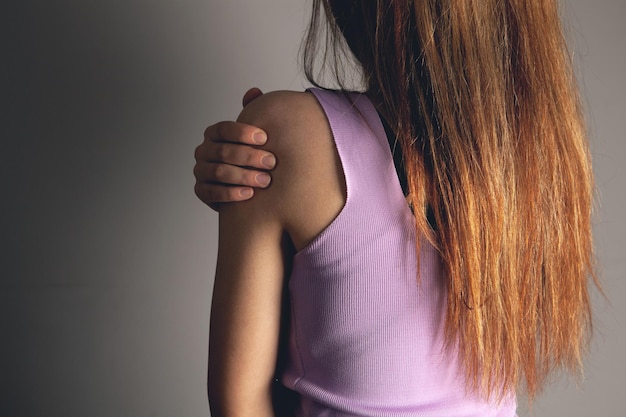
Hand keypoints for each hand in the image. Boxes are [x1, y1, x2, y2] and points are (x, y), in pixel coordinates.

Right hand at [194, 88, 275, 209]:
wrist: (245, 184)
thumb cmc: (250, 156)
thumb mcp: (252, 136)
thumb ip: (253, 113)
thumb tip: (254, 92)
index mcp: (213, 134)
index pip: (223, 129)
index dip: (243, 132)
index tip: (265, 138)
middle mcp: (203, 151)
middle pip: (223, 151)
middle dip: (249, 157)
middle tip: (272, 162)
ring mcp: (200, 171)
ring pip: (219, 172)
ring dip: (244, 176)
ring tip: (265, 180)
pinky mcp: (201, 191)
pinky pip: (212, 193)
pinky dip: (231, 194)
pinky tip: (249, 194)